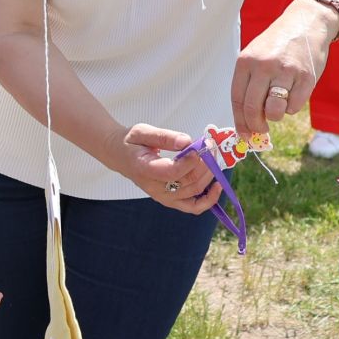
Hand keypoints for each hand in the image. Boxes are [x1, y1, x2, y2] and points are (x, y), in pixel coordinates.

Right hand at [103, 123, 222, 212]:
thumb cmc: (132, 142)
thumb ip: (165, 137)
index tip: (200, 146)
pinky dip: (208, 200)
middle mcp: (154, 188)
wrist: (120, 156)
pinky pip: (193, 207)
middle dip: (204, 165)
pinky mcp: (170, 200)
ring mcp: (163, 197)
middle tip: (211, 146)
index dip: (190, 161)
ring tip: (214, 157)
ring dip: (209, 176)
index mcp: (144, 169)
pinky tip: (217, 186)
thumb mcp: (143, 132)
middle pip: (187, 183)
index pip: (172, 172)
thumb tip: (187, 141)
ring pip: (194, 193)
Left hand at [233, 3, 333, 134]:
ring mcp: (286, 72)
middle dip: (256, 125)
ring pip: (275, 111)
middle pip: (253, 108)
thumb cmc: (278, 45)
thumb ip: (249, 84)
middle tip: (261, 129)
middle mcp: (264, 66)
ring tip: (278, 107)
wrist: (307, 23)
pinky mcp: (306, 77)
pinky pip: (295, 106)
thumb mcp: (255, 56)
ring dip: (275, 116)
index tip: (244, 134)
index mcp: (246, 61)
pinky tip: (293, 93)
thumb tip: (246, 121)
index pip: (237, 99)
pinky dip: (292, 107)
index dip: (240, 121)